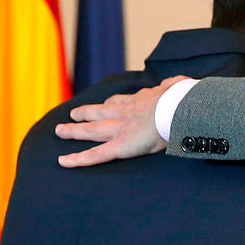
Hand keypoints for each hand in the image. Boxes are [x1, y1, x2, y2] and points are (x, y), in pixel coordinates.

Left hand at [55, 75, 189, 167]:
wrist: (179, 108)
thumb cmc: (184, 100)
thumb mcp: (180, 89)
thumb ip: (177, 87)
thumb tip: (182, 83)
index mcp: (142, 100)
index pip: (123, 101)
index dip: (113, 102)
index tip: (108, 102)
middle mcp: (127, 112)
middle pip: (101, 112)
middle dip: (86, 113)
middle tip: (73, 113)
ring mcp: (120, 129)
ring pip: (91, 130)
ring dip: (74, 130)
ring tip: (60, 130)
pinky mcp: (119, 146)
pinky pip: (96, 155)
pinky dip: (78, 159)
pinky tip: (63, 161)